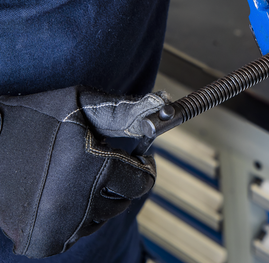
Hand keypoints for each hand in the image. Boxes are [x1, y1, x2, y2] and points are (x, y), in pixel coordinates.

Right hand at [0, 86, 168, 257]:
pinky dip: (76, 217)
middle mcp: (77, 203)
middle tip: (102, 162)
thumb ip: (123, 110)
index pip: (142, 181)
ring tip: (76, 176)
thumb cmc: (35, 118)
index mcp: (92, 168)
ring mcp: (59, 226)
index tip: (137, 157)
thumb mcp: (82, 104)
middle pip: (123, 201)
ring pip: (100, 218)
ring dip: (97, 200)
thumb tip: (158, 108)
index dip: (142, 166)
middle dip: (120, 181)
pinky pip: (76, 233)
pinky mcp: (41, 241)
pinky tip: (62, 194)